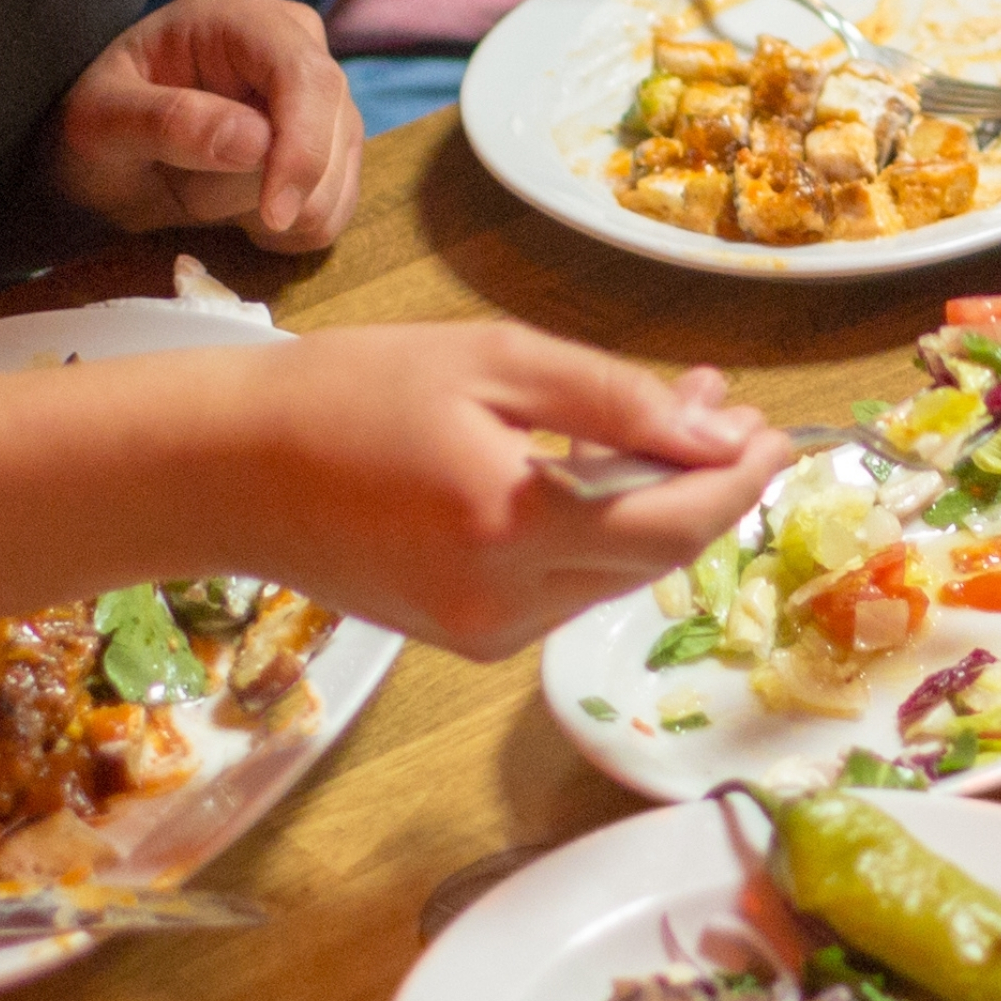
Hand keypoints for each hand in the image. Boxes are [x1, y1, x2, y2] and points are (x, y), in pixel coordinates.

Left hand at [49, 0, 359, 249]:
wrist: (107, 157)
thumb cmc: (97, 127)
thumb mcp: (99, 123)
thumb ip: (165, 122)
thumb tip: (256, 143)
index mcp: (241, 15)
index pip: (306, 76)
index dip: (303, 147)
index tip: (275, 213)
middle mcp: (297, 42)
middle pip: (332, 128)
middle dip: (266, 187)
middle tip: (186, 195)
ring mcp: (323, 95)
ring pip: (338, 175)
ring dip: (270, 211)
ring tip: (203, 194)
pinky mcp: (333, 144)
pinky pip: (339, 204)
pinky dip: (293, 228)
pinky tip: (240, 215)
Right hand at [220, 325, 794, 658]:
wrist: (224, 470)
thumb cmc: (348, 393)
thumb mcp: (494, 361)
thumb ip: (616, 402)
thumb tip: (718, 430)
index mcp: (514, 529)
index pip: (676, 524)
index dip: (741, 480)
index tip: (776, 431)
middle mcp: (506, 605)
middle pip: (657, 558)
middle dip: (709, 488)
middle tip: (729, 412)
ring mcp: (484, 634)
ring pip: (617, 577)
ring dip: (658, 507)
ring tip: (670, 424)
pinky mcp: (466, 639)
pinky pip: (567, 589)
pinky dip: (601, 533)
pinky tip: (602, 472)